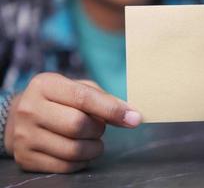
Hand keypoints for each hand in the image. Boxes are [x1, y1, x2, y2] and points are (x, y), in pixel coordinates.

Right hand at [4, 73, 141, 172]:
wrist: (20, 116)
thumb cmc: (58, 100)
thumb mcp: (77, 89)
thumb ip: (103, 99)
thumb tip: (131, 115)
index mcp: (45, 85)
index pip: (83, 98)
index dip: (112, 110)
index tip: (134, 118)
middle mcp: (30, 109)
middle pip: (78, 125)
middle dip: (98, 129)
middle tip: (99, 126)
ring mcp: (25, 136)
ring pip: (74, 150)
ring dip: (94, 147)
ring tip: (91, 138)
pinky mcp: (26, 158)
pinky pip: (66, 166)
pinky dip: (82, 161)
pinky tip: (81, 151)